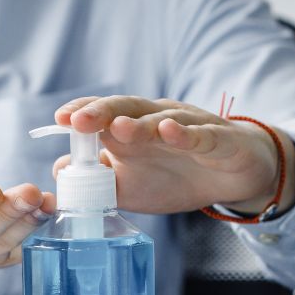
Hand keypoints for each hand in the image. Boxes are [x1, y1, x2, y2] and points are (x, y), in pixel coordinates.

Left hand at [53, 95, 294, 217]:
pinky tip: (171, 131)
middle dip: (102, 112)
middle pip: (128, 108)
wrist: (235, 176)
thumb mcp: (134, 185)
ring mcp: (190, 126)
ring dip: (141, 124)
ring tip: (120, 129)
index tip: (60, 119)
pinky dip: (186, 133)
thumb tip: (59, 171)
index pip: (104, 114)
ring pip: (162, 120)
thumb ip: (99, 180)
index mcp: (135, 129)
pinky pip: (202, 134)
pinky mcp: (219, 139)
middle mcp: (158, 120)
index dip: (83, 113)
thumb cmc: (179, 175)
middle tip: (79, 119)